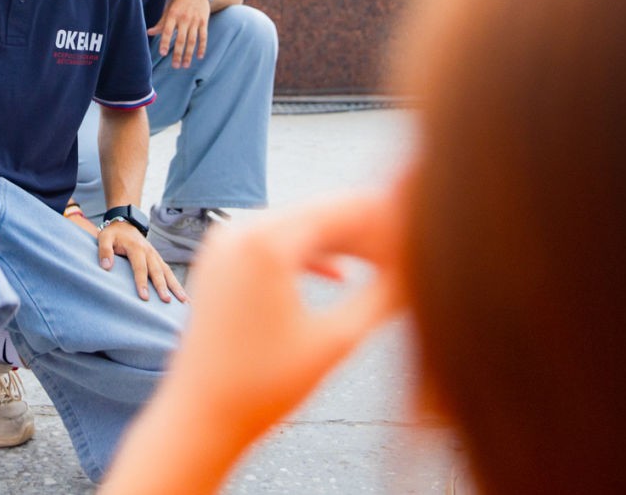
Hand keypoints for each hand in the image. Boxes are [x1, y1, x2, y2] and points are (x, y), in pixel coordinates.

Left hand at [98, 221, 187, 303]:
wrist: (125, 223)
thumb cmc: (113, 234)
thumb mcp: (104, 237)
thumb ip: (104, 251)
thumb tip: (106, 266)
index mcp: (136, 248)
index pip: (140, 267)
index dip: (142, 282)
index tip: (144, 297)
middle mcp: (149, 252)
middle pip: (157, 271)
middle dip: (162, 287)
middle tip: (166, 301)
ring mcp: (155, 256)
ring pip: (168, 272)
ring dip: (176, 286)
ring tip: (185, 301)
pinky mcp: (158, 260)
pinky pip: (169, 272)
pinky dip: (177, 284)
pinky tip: (183, 296)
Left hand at [147, 0, 209, 69]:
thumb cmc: (179, 1)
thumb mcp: (169, 10)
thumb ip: (161, 23)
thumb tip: (148, 33)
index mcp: (173, 15)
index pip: (167, 31)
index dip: (165, 42)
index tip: (163, 53)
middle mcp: (184, 18)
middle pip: (181, 39)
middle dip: (178, 54)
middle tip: (175, 66)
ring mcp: (195, 21)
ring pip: (192, 40)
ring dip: (189, 54)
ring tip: (185, 65)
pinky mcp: (204, 22)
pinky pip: (203, 37)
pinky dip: (202, 47)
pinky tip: (199, 56)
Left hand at [167, 191, 403, 438]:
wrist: (198, 416)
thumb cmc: (264, 387)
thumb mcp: (337, 340)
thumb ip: (384, 296)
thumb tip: (425, 270)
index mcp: (266, 240)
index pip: (347, 209)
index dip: (392, 223)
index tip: (426, 240)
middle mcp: (239, 227)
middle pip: (323, 213)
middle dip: (370, 233)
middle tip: (415, 253)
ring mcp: (224, 241)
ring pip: (300, 227)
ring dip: (343, 244)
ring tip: (387, 266)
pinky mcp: (219, 260)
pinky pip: (274, 243)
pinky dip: (309, 256)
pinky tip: (343, 277)